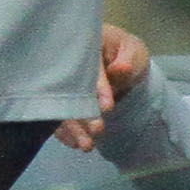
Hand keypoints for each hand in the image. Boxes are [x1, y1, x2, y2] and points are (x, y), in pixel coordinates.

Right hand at [57, 22, 152, 150]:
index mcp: (81, 43)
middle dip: (81, 112)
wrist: (118, 61)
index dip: (97, 87)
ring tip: (86, 146)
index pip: (86, 66)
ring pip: (61, 104)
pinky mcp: (58, 98)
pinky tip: (74, 143)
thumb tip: (120, 69)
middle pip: (69, 88)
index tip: (108, 107)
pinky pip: (56, 115)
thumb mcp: (133, 52)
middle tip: (97, 130)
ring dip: (73, 127)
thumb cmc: (125, 53)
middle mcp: (63, 61)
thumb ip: (128, 61)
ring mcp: (58, 81)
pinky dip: (65, 131)